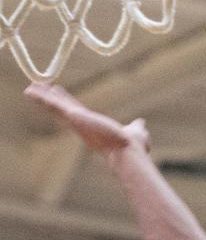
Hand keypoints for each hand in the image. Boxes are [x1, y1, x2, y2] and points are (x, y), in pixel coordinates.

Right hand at [25, 83, 149, 159]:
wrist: (128, 151)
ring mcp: (77, 122)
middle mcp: (83, 125)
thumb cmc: (133, 146)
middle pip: (62, 108)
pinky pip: (55, 105)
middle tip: (37, 88)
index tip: (57, 92)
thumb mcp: (136, 131)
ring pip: (56, 106)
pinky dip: (43, 98)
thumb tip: (142, 123)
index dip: (66, 101)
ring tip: (29, 88)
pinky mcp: (74, 117)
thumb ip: (137, 127)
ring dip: (42, 97)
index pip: (77, 111)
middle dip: (50, 98)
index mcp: (94, 126)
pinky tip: (30, 91)